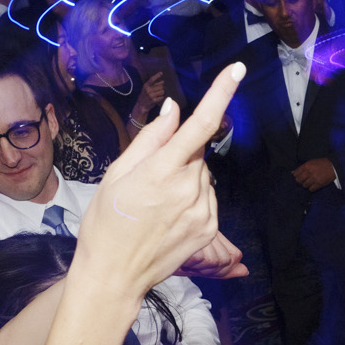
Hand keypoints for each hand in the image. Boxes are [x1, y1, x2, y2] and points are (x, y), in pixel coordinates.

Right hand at [80, 61, 245, 297]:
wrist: (113, 275)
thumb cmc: (106, 222)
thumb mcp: (117, 174)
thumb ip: (150, 139)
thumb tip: (172, 110)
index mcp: (161, 171)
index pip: (199, 125)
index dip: (221, 94)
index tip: (237, 70)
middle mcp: (188, 190)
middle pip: (197, 153)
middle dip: (180, 156)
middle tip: (150, 180)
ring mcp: (203, 212)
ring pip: (203, 176)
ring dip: (187, 179)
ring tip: (156, 203)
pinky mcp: (210, 229)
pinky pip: (208, 198)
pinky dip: (193, 199)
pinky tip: (169, 216)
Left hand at [292, 157, 338, 192]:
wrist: (333, 166)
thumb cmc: (322, 163)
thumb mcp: (311, 162)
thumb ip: (302, 167)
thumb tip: (292, 173)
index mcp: (307, 166)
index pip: (296, 173)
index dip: (296, 176)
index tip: (298, 177)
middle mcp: (309, 172)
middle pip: (298, 180)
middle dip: (299, 181)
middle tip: (302, 181)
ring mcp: (314, 178)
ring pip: (304, 185)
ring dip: (306, 185)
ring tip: (309, 183)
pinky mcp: (319, 184)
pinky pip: (311, 189)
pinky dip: (311, 188)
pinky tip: (313, 186)